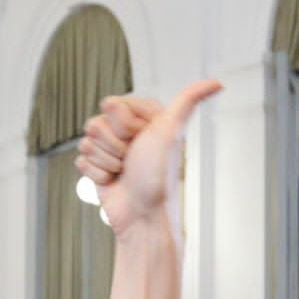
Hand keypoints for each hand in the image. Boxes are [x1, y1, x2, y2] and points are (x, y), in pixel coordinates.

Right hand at [76, 79, 223, 235]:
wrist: (143, 215)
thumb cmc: (158, 177)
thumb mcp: (172, 131)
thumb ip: (189, 100)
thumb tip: (217, 83)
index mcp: (144, 117)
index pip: (112, 104)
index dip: (124, 124)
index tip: (141, 140)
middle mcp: (127, 131)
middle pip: (95, 122)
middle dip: (113, 144)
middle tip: (132, 159)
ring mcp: (111, 150)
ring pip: (87, 141)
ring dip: (105, 161)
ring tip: (124, 171)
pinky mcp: (98, 167)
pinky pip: (81, 160)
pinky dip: (96, 174)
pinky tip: (113, 180)